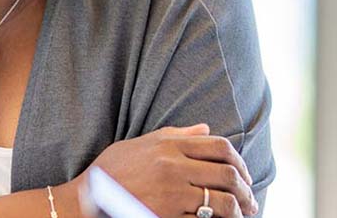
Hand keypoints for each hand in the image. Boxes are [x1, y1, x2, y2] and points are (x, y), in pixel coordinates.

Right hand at [86, 124, 258, 217]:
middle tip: (250, 200)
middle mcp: (173, 167)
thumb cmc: (112, 170)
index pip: (220, 147)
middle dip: (245, 189)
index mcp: (170, 145)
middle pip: (226, 174)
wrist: (86, 201)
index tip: (245, 175)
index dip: (240, 162)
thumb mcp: (143, 143)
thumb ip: (177, 135)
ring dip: (237, 211)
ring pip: (219, 201)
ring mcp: (170, 194)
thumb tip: (206, 128)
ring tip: (242, 215)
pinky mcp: (165, 217)